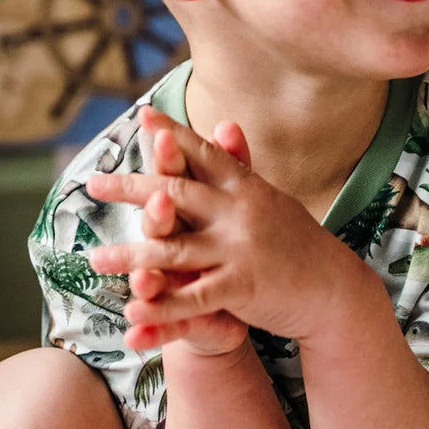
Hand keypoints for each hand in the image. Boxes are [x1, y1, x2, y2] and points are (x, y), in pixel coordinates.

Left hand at [87, 107, 344, 348]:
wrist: (335, 290)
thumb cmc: (297, 244)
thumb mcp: (270, 199)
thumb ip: (240, 166)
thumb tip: (225, 123)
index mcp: (246, 187)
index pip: (204, 154)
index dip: (172, 135)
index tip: (143, 118)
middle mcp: (240, 212)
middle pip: (176, 192)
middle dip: (131, 188)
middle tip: (93, 184)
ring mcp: (240, 249)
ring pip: (174, 249)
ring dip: (130, 256)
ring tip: (95, 258)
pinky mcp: (242, 287)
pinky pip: (193, 297)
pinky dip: (160, 306)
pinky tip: (132, 310)